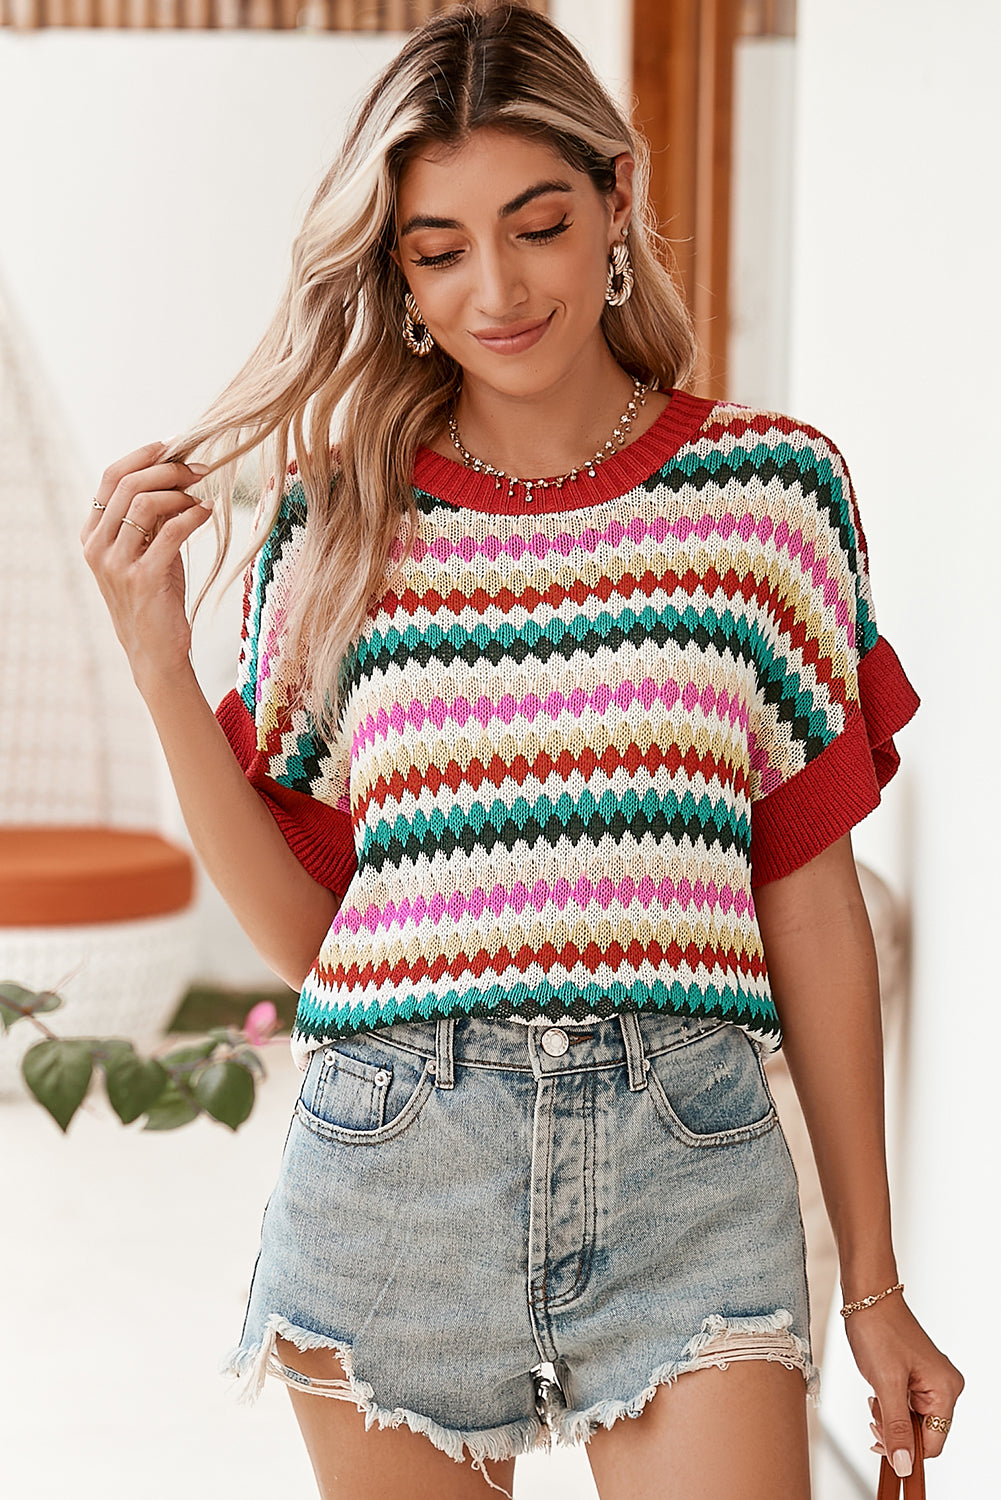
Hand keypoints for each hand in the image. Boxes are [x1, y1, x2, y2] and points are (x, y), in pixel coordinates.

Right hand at [80, 439, 214, 693]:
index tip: (171, 447)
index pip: (109, 478)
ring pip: (144, 503)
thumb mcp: (145, 552)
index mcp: (92, 536)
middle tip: (198, 468)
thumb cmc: (154, 598)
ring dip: (179, 491)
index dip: (141, 457)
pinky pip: (170, 532)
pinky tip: (207, 512)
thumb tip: (174, 474)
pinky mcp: (143, 579)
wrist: (155, 652)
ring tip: (201, 494)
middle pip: (126, 484)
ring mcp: (117, 564)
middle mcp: (97, 548)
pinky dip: (192, 515)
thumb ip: (149, 519)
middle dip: (166, 469)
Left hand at [842, 1290, 962, 1473]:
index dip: (906, 1450)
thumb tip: (903, 1464)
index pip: (932, 1443)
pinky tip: (877, 1392)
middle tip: (874, 1415)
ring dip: (890, 1417)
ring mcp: (930, 1381)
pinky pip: (906, 1405)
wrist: (867, 1297)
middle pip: (922, 1433)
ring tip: (875, 1397)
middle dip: (895, 1430)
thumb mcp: (885, 1384)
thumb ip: (896, 1427)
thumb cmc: (878, 1329)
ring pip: (911, 1420)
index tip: (880, 1445)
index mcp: (945, 1390)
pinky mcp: (916, 1376)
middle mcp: (944, 1387)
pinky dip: (889, 1405)